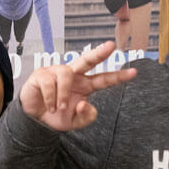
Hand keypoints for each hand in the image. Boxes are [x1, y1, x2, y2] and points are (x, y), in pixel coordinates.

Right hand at [19, 41, 135, 131]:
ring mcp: (56, 72)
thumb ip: (85, 116)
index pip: (104, 79)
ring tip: (58, 108)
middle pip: (88, 60)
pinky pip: (49, 83)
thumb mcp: (75, 122)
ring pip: (66, 75)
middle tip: (111, 46)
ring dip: (62, 95)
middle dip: (99, 52)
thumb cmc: (56, 116)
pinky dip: (50, 98)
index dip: (118, 76)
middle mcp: (73, 75)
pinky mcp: (41, 74)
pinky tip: (48, 105)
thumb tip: (85, 103)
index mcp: (84, 85)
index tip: (134, 72)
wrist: (35, 120)